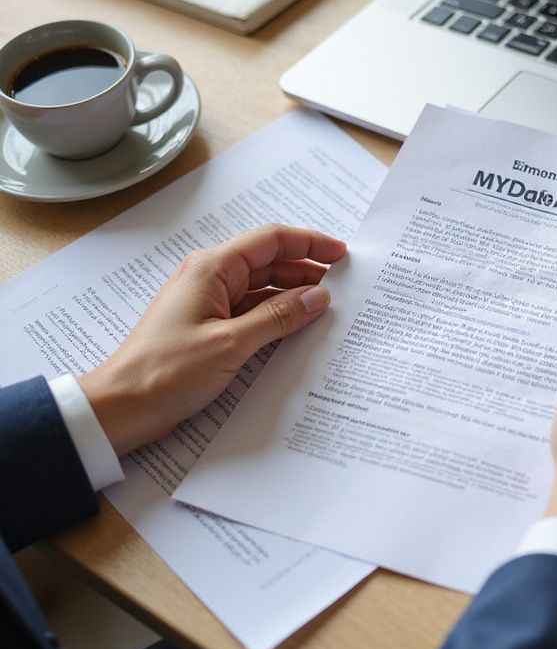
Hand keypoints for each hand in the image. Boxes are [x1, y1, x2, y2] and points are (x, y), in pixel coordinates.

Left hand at [80, 224, 346, 455]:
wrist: (121, 407)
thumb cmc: (165, 372)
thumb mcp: (231, 343)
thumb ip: (278, 317)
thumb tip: (318, 297)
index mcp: (212, 269)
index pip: (271, 241)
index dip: (309, 244)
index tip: (341, 254)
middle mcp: (211, 278)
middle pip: (269, 262)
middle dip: (307, 270)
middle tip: (343, 284)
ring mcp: (209, 303)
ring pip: (263, 289)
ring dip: (293, 295)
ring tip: (327, 307)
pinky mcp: (209, 327)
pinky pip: (252, 312)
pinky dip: (277, 316)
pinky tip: (298, 328)